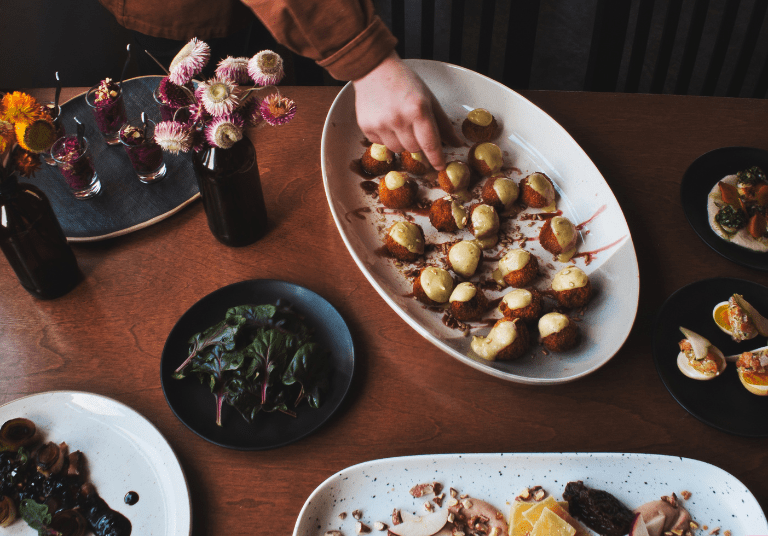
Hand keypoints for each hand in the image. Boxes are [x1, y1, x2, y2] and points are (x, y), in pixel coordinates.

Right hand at [353, 51, 461, 170]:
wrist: (373, 69)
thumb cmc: (405, 82)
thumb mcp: (428, 98)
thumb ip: (442, 123)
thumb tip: (456, 143)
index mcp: (418, 109)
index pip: (430, 144)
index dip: (436, 158)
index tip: (440, 167)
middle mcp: (398, 119)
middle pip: (414, 149)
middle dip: (418, 143)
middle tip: (415, 128)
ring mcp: (381, 124)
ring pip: (398, 149)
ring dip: (402, 141)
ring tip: (399, 122)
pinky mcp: (366, 127)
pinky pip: (382, 144)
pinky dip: (387, 137)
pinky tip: (385, 120)